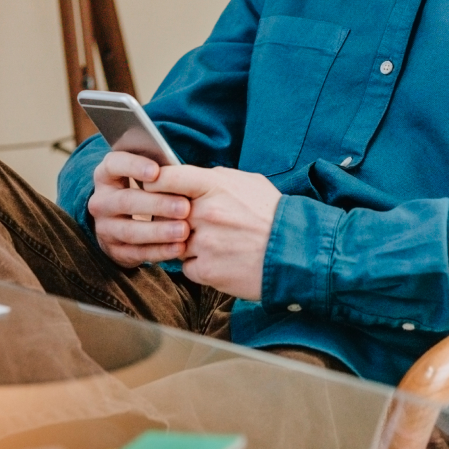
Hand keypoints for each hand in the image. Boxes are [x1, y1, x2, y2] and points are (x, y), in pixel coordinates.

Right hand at [88, 152, 192, 267]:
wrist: (125, 220)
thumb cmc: (145, 188)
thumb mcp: (147, 174)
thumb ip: (159, 170)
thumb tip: (178, 172)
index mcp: (106, 174)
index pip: (114, 165)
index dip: (134, 167)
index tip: (156, 172)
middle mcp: (101, 201)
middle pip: (125, 201)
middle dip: (157, 204)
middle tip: (185, 207)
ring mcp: (104, 227)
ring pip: (130, 231)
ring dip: (159, 231)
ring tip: (184, 230)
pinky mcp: (114, 250)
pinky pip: (136, 253)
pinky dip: (159, 251)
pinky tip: (179, 247)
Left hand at [153, 165, 280, 301]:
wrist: (295, 251)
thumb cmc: (272, 215)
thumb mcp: (247, 182)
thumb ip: (214, 179)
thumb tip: (189, 178)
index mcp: (213, 185)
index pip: (167, 178)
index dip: (154, 183)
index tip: (154, 189)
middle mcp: (204, 212)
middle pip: (163, 213)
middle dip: (169, 218)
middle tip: (183, 222)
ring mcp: (203, 243)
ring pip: (173, 241)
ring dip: (185, 244)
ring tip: (212, 243)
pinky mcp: (206, 270)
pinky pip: (186, 267)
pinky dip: (198, 265)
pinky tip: (219, 260)